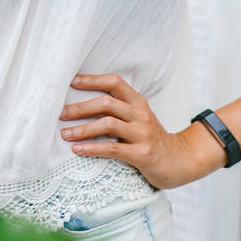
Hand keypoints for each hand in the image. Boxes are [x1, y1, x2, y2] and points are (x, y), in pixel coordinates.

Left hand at [59, 73, 201, 189]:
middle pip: (106, 103)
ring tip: (65, 134)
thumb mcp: (140, 118)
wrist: (179, 161)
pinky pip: (112, 149)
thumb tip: (84, 105)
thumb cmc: (151, 139)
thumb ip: (120, 109)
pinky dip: (92, 148)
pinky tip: (77, 150)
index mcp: (138, 102)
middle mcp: (141, 114)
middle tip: (60, 114)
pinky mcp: (142, 154)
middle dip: (80, 108)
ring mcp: (143, 134)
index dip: (93, 80)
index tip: (72, 82)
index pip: (115, 82)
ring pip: (107, 124)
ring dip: (82, 129)